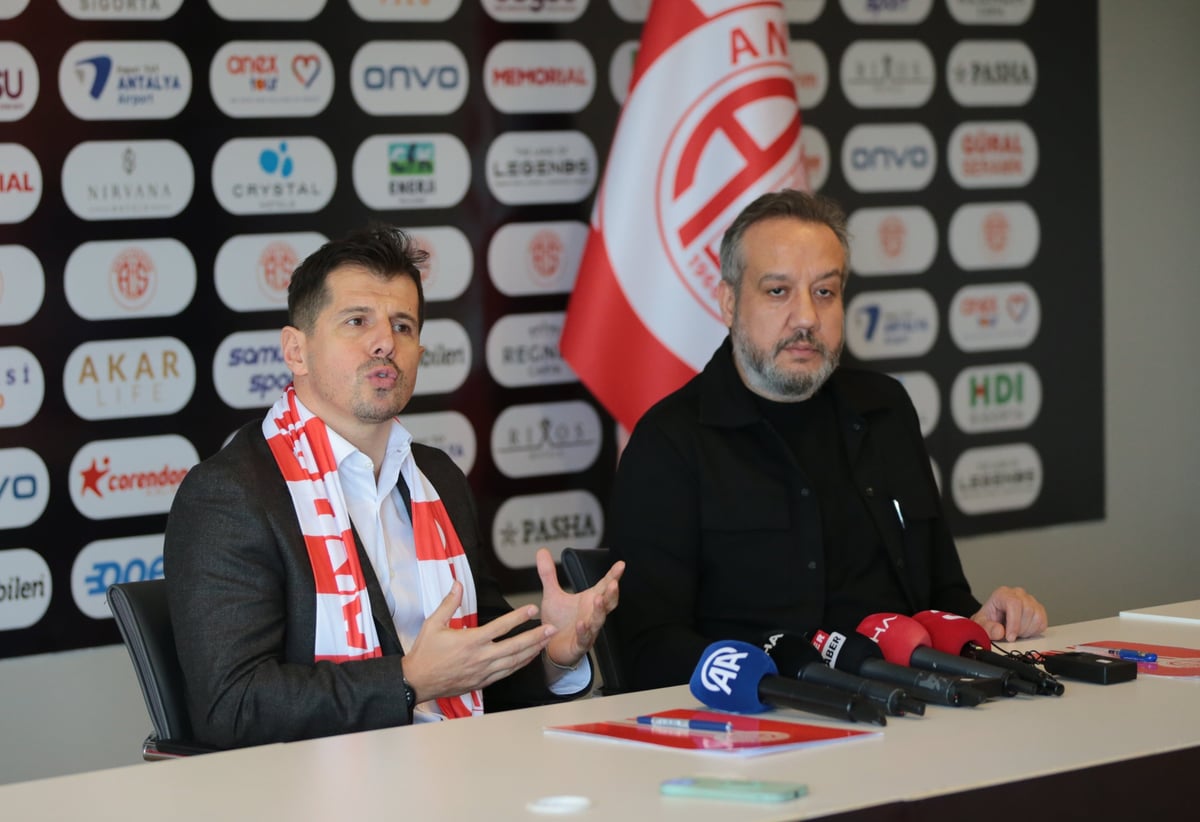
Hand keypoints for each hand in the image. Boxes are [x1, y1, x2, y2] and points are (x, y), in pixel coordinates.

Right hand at [401, 581, 555, 701]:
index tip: (532, 608)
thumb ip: (449, 603)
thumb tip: (458, 584)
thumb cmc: (425, 653)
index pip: (500, 627)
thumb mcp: (433, 624)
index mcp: (470, 641)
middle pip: (514, 646)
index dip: (519, 617)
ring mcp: (483, 671)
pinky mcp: (482, 682)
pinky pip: (506, 673)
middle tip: (551, 628)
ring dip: (532, 651)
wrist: (417, 681)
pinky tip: (529, 658)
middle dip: (535, 637)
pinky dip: (520, 665)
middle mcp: (480, 657)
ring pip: (514, 662)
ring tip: (546, 641)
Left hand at [536, 548, 624, 668]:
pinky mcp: (579, 644)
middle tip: (614, 583)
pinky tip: (581, 623)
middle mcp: (591, 614)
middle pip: (608, 603)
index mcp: (589, 600)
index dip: (613, 576)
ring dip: (600, 611)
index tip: (621, 565)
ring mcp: (588, 630)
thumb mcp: (551, 594)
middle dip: (612, 594)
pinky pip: (584, 638)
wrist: (550, 647)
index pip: (604, 586)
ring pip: (598, 620)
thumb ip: (549, 574)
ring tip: (598, 600)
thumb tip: (542, 551)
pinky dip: (584, 630)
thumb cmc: (557, 621)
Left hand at [971, 586, 1047, 642]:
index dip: (1014, 622)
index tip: (1010, 636)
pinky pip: (1043, 622)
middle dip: (1020, 629)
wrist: (994, 620)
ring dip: (1028, 630)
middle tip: (1011, 635)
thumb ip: (987, 628)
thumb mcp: (981, 624)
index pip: (1014, 603)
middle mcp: (1018, 594)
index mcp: (1002, 594)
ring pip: (1037, 616)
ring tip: (1016, 633)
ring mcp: (1030, 600)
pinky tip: (1024, 631)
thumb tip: (999, 631)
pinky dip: (1035, 631)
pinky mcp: (1038, 609)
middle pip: (1027, 610)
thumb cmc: (988, 619)